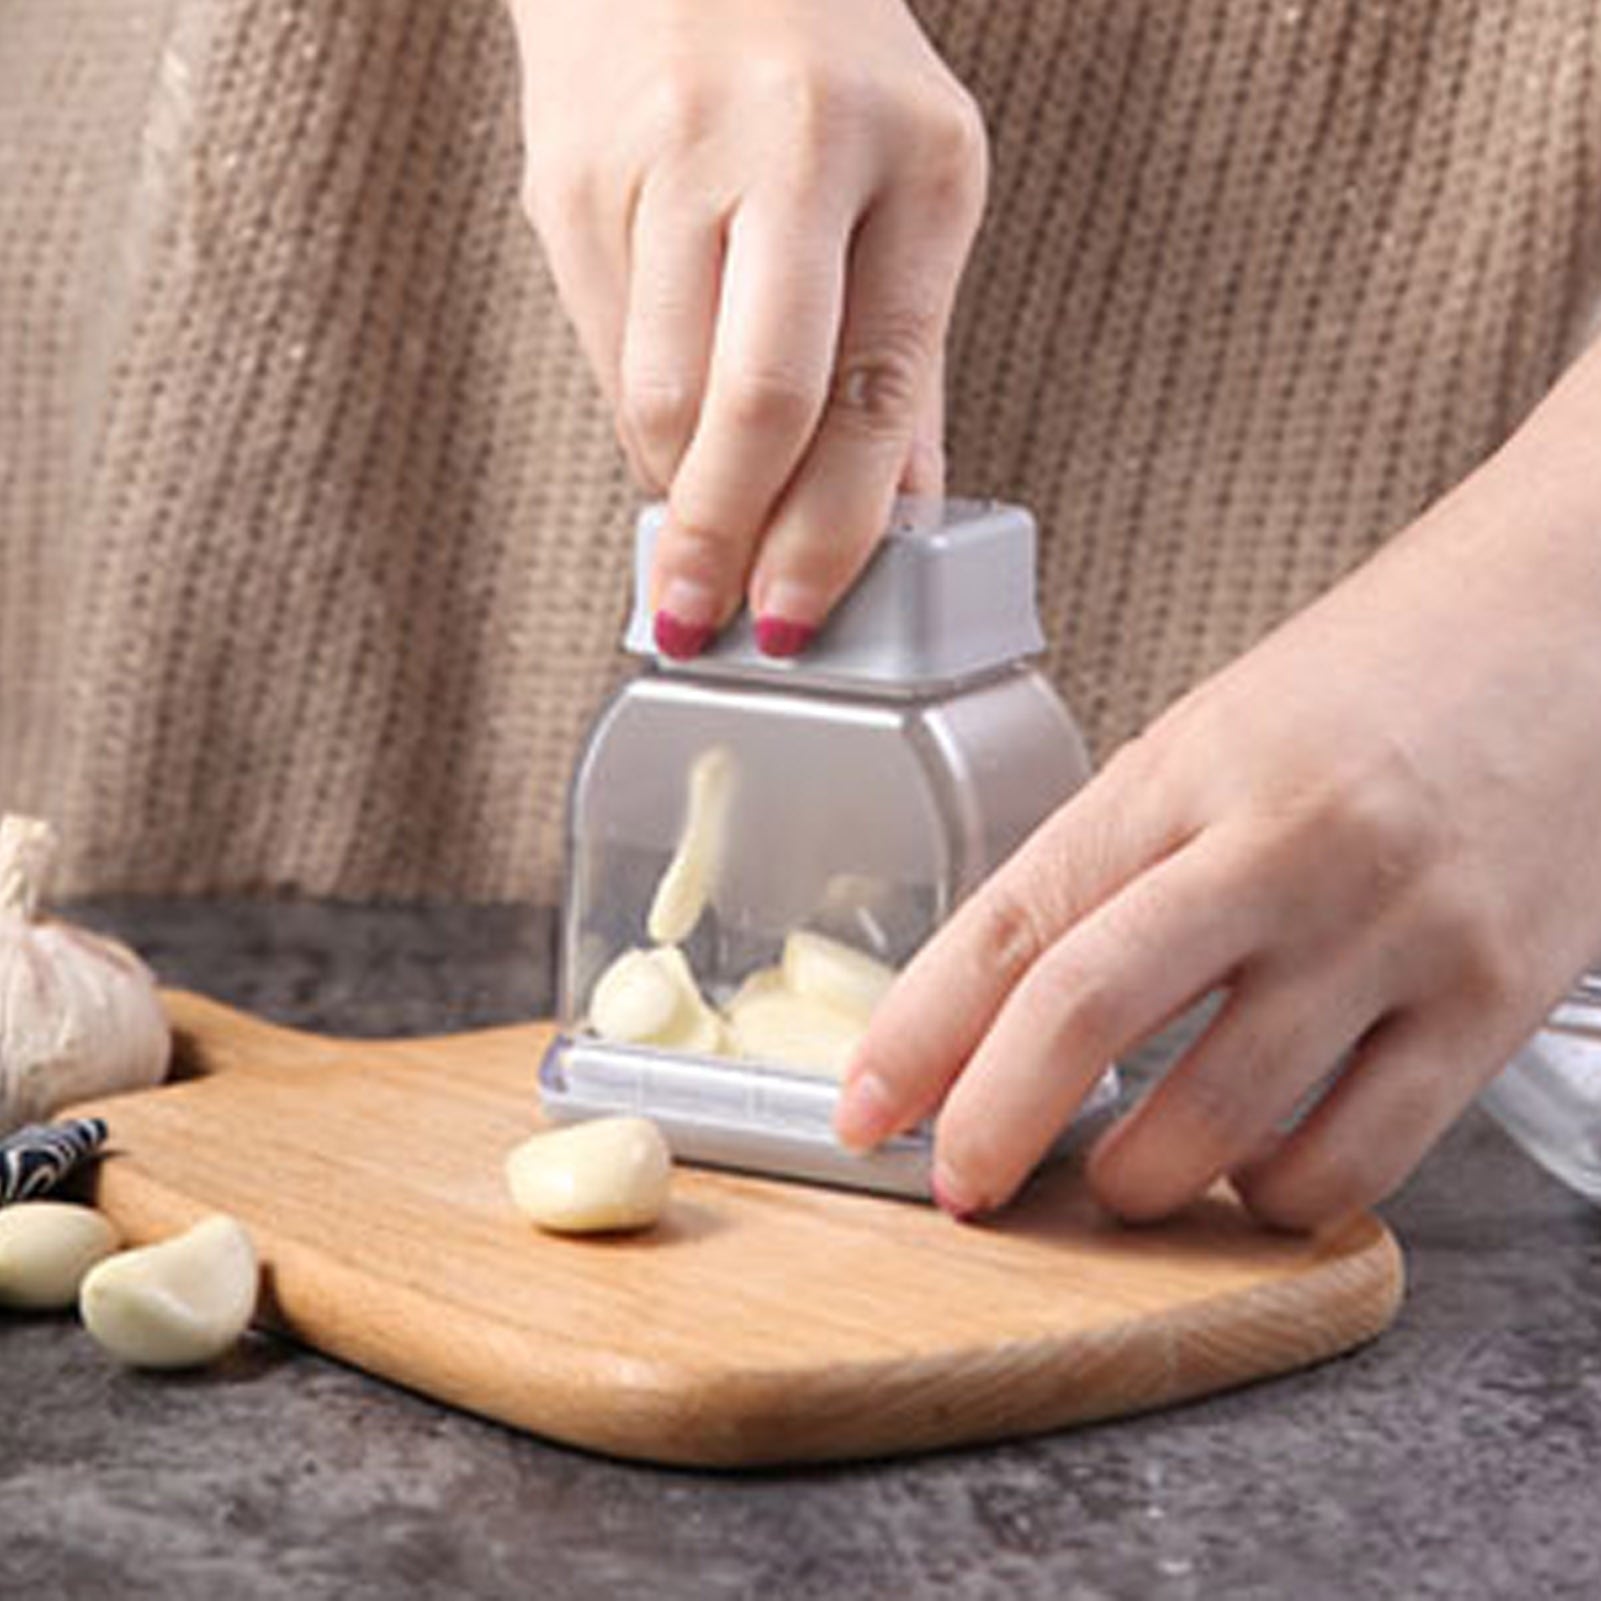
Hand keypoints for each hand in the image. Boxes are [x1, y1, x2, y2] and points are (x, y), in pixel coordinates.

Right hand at [507, 0, 986, 657]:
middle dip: (728, 538)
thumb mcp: (915, 181)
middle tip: (706, 620)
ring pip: (658, 394)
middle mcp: (786, 150)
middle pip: (751, 402)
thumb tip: (898, 520)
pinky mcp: (568, 182)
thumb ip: (906, 361)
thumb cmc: (820, 67)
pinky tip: (668, 425)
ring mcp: (662, 160)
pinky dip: (641, 421)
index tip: (792, 618)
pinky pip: (605, 356)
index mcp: (912, 159)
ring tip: (697, 522)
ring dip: (678, 489)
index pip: (870, 393)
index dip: (830, 531)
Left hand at [835, 346, 1600, 1229]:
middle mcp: (1279, 844)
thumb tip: (1018, 997)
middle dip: (995, 1124)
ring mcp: (1391, 925)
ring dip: (1141, 1183)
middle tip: (960, 1185)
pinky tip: (1258, 1178)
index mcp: (1184, 768)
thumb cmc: (1390, 670)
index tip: (865, 1105)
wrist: (1586, 605)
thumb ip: (1124, 860)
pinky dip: (1281, 1197)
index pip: (1011, 919)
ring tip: (1118, 1183)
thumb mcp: (1220, 735)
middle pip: (1087, 1011)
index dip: (917, 1032)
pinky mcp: (1493, 995)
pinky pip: (1361, 1152)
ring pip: (1221, 1112)